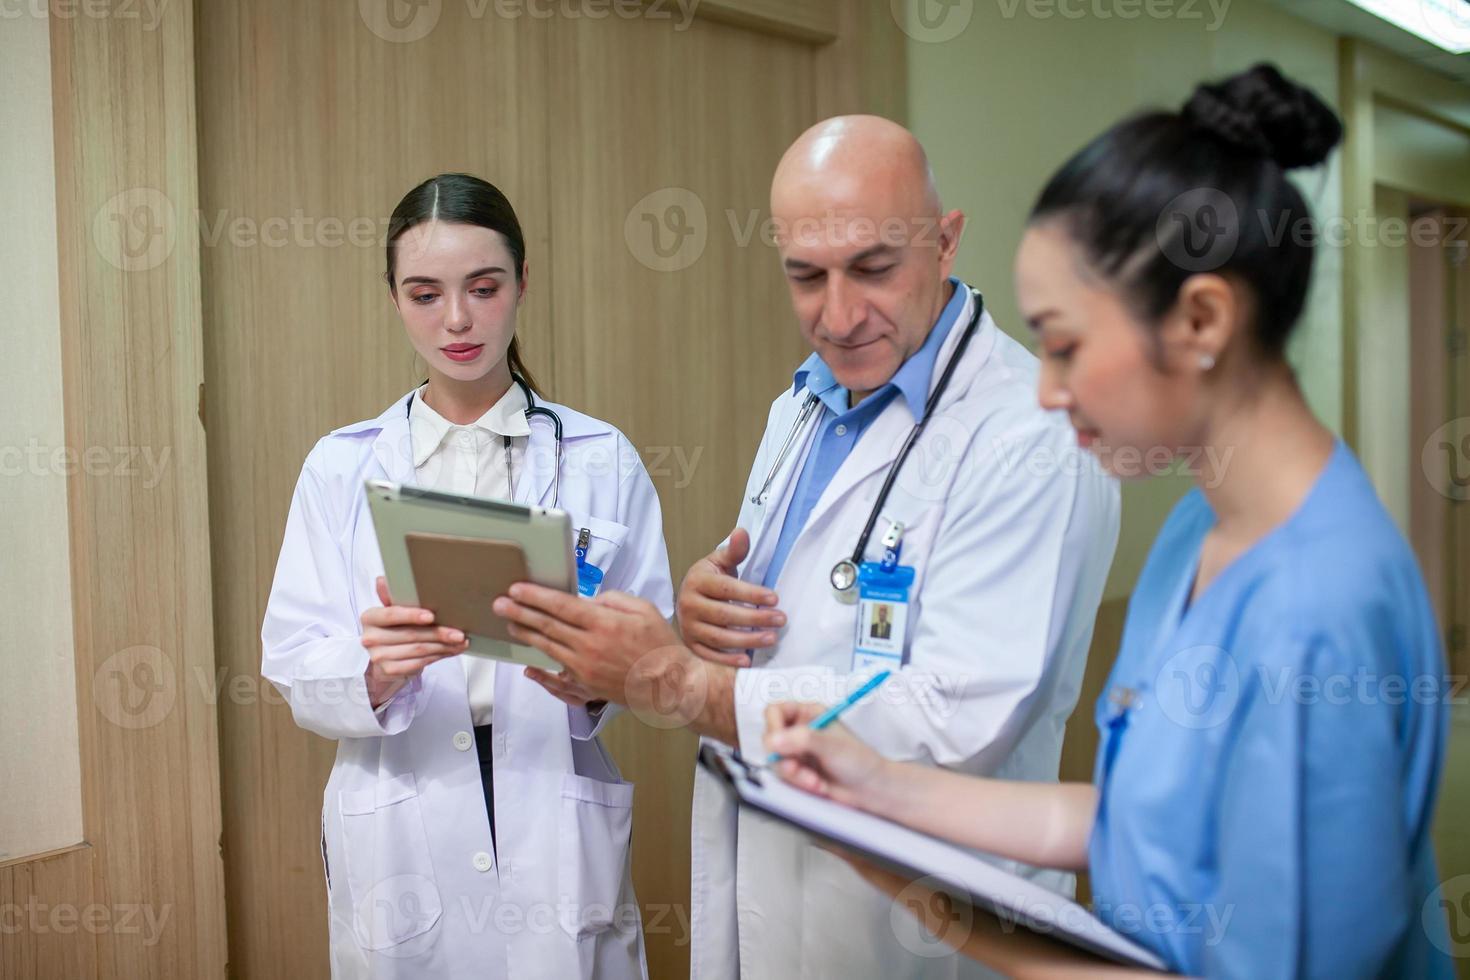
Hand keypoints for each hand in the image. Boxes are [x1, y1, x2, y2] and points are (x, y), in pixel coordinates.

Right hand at [361, 577, 467, 707]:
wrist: (384, 657)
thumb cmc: (392, 629)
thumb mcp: (392, 611)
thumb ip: (391, 597)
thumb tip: (382, 580)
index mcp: (369, 617)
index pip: (391, 614)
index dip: (411, 615)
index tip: (431, 616)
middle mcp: (370, 638)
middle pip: (410, 634)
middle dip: (438, 633)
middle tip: (458, 633)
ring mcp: (378, 656)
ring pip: (418, 650)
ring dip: (443, 646)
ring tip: (460, 641)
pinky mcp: (389, 670)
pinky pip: (419, 663)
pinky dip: (438, 657)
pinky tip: (450, 651)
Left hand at [494, 585, 688, 705]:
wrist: (669, 684)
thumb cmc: (658, 645)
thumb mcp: (643, 609)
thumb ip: (612, 599)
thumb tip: (587, 601)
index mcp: (604, 623)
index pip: (562, 606)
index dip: (536, 596)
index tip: (517, 589)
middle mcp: (590, 646)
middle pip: (547, 625)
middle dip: (520, 612)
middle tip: (500, 603)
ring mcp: (585, 668)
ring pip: (547, 647)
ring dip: (525, 633)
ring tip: (509, 621)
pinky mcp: (585, 685)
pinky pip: (556, 674)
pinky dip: (539, 667)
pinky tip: (527, 662)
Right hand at [676, 528, 785, 667]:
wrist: (687, 597)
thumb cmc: (709, 579)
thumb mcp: (719, 561)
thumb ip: (734, 551)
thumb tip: (741, 532)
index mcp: (697, 580)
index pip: (727, 588)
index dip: (751, 593)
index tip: (775, 598)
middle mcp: (688, 604)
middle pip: (724, 614)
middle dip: (755, 618)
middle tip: (781, 620)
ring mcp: (688, 626)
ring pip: (719, 637)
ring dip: (747, 640)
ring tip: (772, 638)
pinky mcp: (690, 644)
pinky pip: (709, 655)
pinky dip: (728, 660)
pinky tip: (748, 660)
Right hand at [762, 701, 897, 811]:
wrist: (870, 789)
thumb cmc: (859, 760)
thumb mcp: (831, 745)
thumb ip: (802, 739)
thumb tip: (775, 740)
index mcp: (808, 713)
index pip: (775, 711)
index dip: (773, 726)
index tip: (777, 741)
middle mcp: (800, 730)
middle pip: (771, 738)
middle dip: (784, 757)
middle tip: (797, 766)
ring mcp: (798, 752)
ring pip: (775, 760)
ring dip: (793, 774)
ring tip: (814, 781)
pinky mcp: (798, 771)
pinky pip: (784, 776)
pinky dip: (798, 783)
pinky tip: (817, 785)